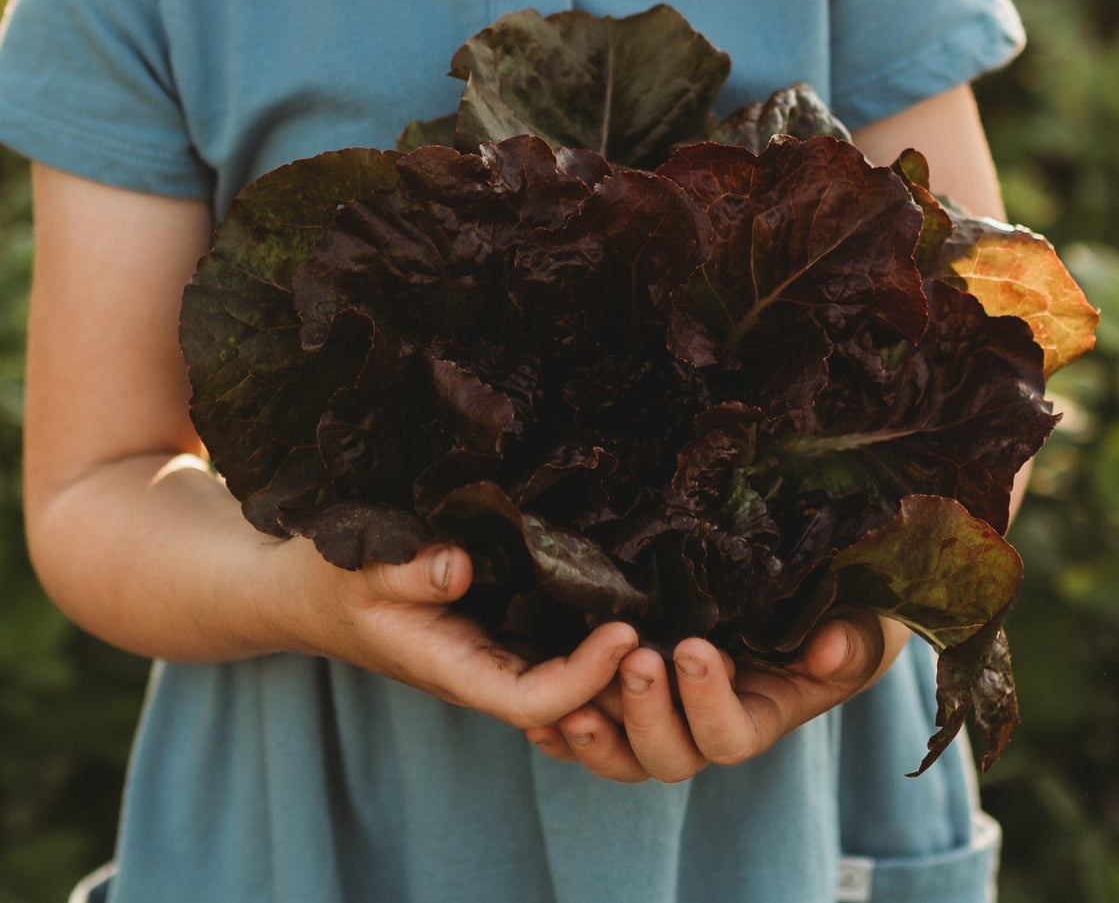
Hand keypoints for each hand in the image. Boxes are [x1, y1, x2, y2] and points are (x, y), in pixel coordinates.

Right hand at [274, 539, 637, 731]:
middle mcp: (480, 665)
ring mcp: (489, 648)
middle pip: (562, 696)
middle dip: (616, 678)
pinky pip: (550, 640)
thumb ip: (405, 571)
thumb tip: (460, 566)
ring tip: (668, 617)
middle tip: (673, 631)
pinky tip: (626, 595)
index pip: (530, 697)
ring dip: (611, 659)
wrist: (301, 592)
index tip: (623, 631)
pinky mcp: (494, 623)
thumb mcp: (358, 567)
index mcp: (451, 667)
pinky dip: (587, 631)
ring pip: (561, 671)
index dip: (581, 675)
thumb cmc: (325, 579)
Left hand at [525, 611, 908, 782]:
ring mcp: (667, 712)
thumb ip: (851, 641)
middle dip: (649, 715)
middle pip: (672, 756)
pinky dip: (566, 731)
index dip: (710, 705)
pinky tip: (542, 720)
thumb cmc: (840, 611)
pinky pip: (595, 728)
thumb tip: (827, 651)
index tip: (694, 649)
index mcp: (761, 715)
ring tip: (574, 704)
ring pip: (626, 755)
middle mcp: (708, 725)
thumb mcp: (859, 622)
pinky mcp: (631, 694)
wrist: (807, 597)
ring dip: (599, 736)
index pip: (732, 737)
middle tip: (636, 660)